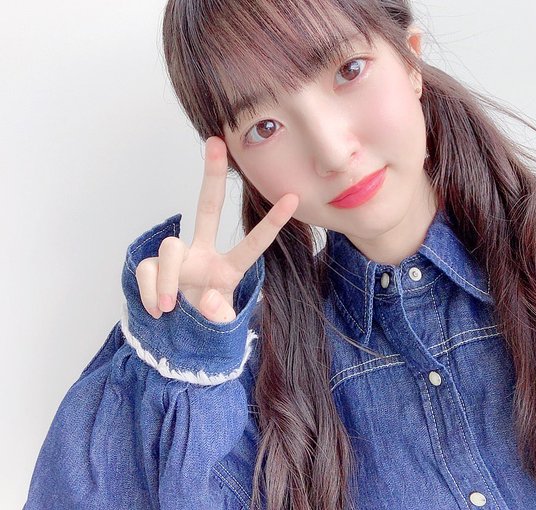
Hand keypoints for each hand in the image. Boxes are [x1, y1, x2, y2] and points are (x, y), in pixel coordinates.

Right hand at [135, 136, 298, 321]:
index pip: (253, 244)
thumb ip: (219, 315)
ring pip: (171, 248)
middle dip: (211, 175)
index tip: (294, 198)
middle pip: (208, 207)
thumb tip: (206, 301)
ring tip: (170, 307)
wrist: (172, 341)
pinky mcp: (151, 266)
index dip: (272, 222)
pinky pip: (148, 270)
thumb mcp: (220, 324)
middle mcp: (203, 255)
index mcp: (228, 268)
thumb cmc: (203, 327)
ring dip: (169, 278)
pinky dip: (150, 292)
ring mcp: (176, 259)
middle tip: (216, 141)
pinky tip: (159, 311)